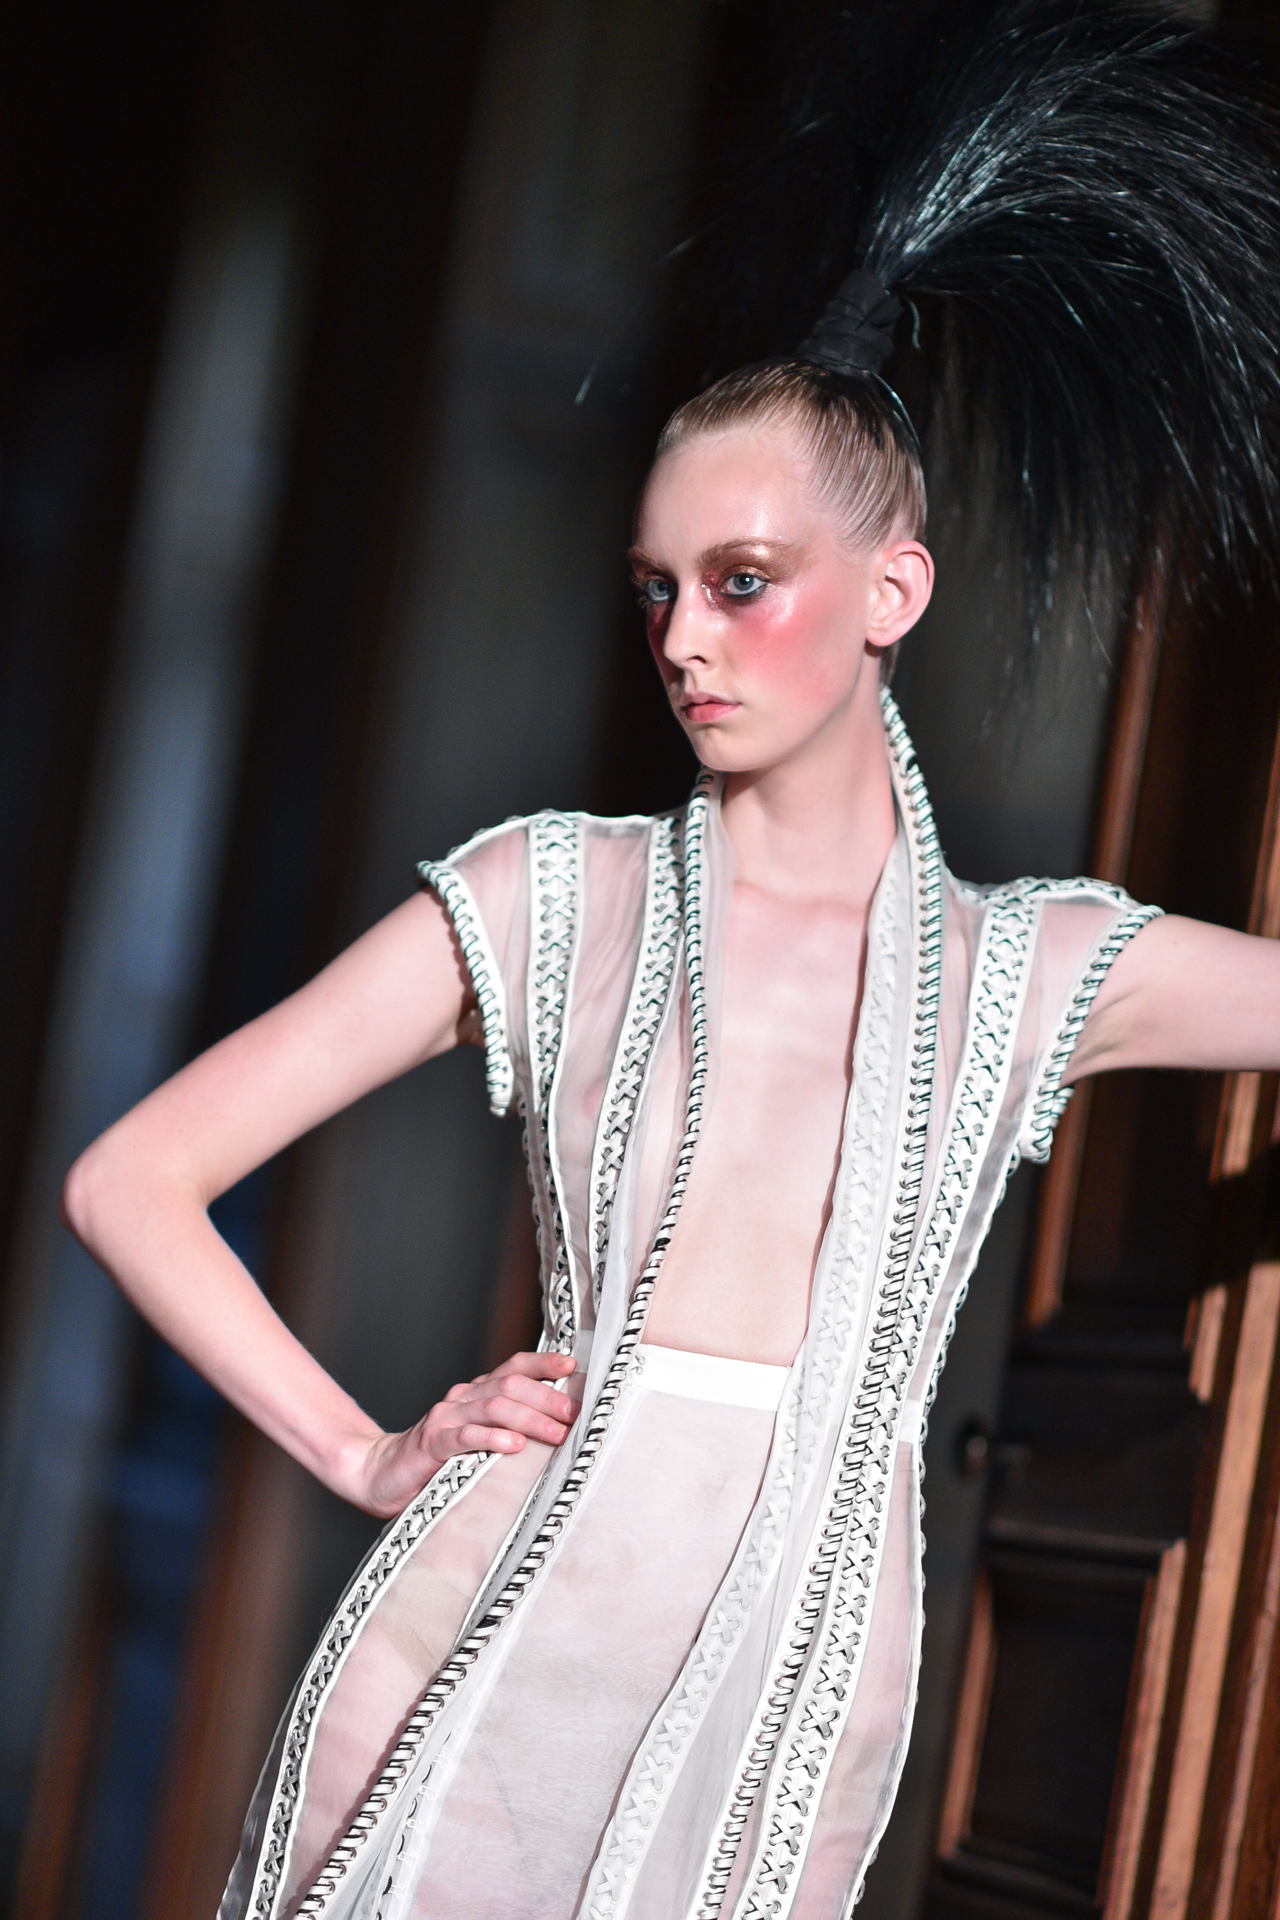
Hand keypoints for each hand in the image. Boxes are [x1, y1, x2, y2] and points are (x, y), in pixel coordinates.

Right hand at [351, 1351, 580, 1517]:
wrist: (379, 1474)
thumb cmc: (437, 1461)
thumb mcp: (476, 1439)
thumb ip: (507, 1428)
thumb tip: (559, 1429)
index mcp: (475, 1394)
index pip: (513, 1367)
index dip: (543, 1363)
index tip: (573, 1367)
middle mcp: (462, 1398)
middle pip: (510, 1385)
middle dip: (547, 1398)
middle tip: (573, 1416)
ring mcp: (445, 1419)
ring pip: (494, 1407)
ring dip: (530, 1420)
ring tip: (556, 1435)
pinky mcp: (431, 1444)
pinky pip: (466, 1436)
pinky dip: (494, 1439)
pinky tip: (515, 1447)